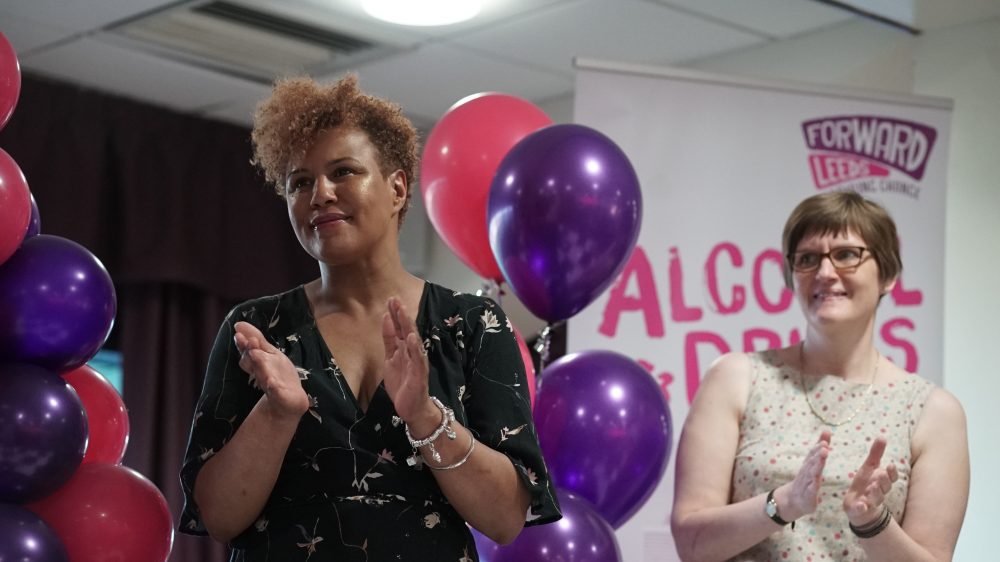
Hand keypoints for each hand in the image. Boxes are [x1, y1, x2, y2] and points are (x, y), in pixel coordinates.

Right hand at [233, 321, 309, 419]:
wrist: (291, 402)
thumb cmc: (279, 375)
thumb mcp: (270, 354)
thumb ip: (257, 340)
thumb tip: (238, 324)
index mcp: (259, 364)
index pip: (248, 353)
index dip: (243, 345)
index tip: (239, 335)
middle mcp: (262, 374)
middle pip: (253, 363)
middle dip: (250, 353)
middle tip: (250, 342)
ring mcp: (271, 386)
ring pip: (263, 375)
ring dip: (259, 365)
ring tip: (256, 354)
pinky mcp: (281, 396)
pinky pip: (277, 392)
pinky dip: (274, 388)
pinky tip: (272, 383)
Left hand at [381, 297, 431, 424]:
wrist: (413, 408)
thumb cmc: (403, 385)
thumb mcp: (390, 360)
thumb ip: (389, 342)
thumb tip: (385, 320)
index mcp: (403, 349)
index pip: (399, 328)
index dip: (395, 315)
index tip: (391, 300)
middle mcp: (411, 353)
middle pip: (406, 330)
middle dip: (401, 315)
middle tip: (395, 299)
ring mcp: (416, 362)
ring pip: (412, 340)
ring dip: (408, 326)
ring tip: (403, 312)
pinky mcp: (419, 374)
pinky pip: (417, 359)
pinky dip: (414, 348)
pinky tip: (410, 337)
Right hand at [777, 430, 831, 519]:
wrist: (792, 500)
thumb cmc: (806, 480)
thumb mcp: (813, 462)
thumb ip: (820, 447)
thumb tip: (827, 430)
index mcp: (809, 465)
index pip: (813, 454)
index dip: (818, 447)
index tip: (824, 440)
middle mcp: (806, 472)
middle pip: (812, 462)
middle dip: (818, 454)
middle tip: (824, 445)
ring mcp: (806, 483)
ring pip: (811, 474)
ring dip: (817, 465)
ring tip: (823, 457)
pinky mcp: (808, 495)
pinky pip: (811, 490)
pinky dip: (812, 485)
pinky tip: (816, 480)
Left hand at [843, 437, 897, 525]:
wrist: (860, 509)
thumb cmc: (866, 484)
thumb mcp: (869, 468)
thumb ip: (876, 454)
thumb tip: (882, 437)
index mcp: (881, 482)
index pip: (891, 478)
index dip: (892, 472)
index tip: (890, 465)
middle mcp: (878, 492)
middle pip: (885, 488)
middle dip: (883, 481)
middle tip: (880, 474)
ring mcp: (870, 502)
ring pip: (875, 499)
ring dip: (875, 493)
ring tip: (872, 486)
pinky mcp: (860, 510)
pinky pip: (862, 509)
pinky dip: (862, 507)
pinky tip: (861, 505)